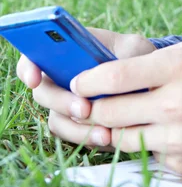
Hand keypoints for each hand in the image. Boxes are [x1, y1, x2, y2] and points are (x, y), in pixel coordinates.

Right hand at [16, 28, 155, 147]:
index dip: (28, 68)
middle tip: (84, 108)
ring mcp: (66, 102)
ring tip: (104, 132)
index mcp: (66, 51)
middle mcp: (60, 78)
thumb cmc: (135, 56)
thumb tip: (114, 69)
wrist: (148, 78)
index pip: (34, 56)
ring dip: (77, 128)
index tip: (35, 79)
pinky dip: (88, 139)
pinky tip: (109, 138)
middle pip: (43, 93)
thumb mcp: (134, 47)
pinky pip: (73, 135)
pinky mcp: (78, 124)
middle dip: (61, 103)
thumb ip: (124, 54)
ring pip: (57, 120)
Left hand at [71, 34, 181, 173]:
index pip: (113, 76)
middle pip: (108, 112)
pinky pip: (147, 155)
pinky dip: (146, 143)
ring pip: (120, 138)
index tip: (77, 81)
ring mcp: (179, 138)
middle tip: (92, 101)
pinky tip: (163, 130)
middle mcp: (175, 104)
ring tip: (126, 114)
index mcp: (179, 67)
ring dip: (115, 128)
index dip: (86, 79)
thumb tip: (117, 69)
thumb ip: (159, 56)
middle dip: (93, 106)